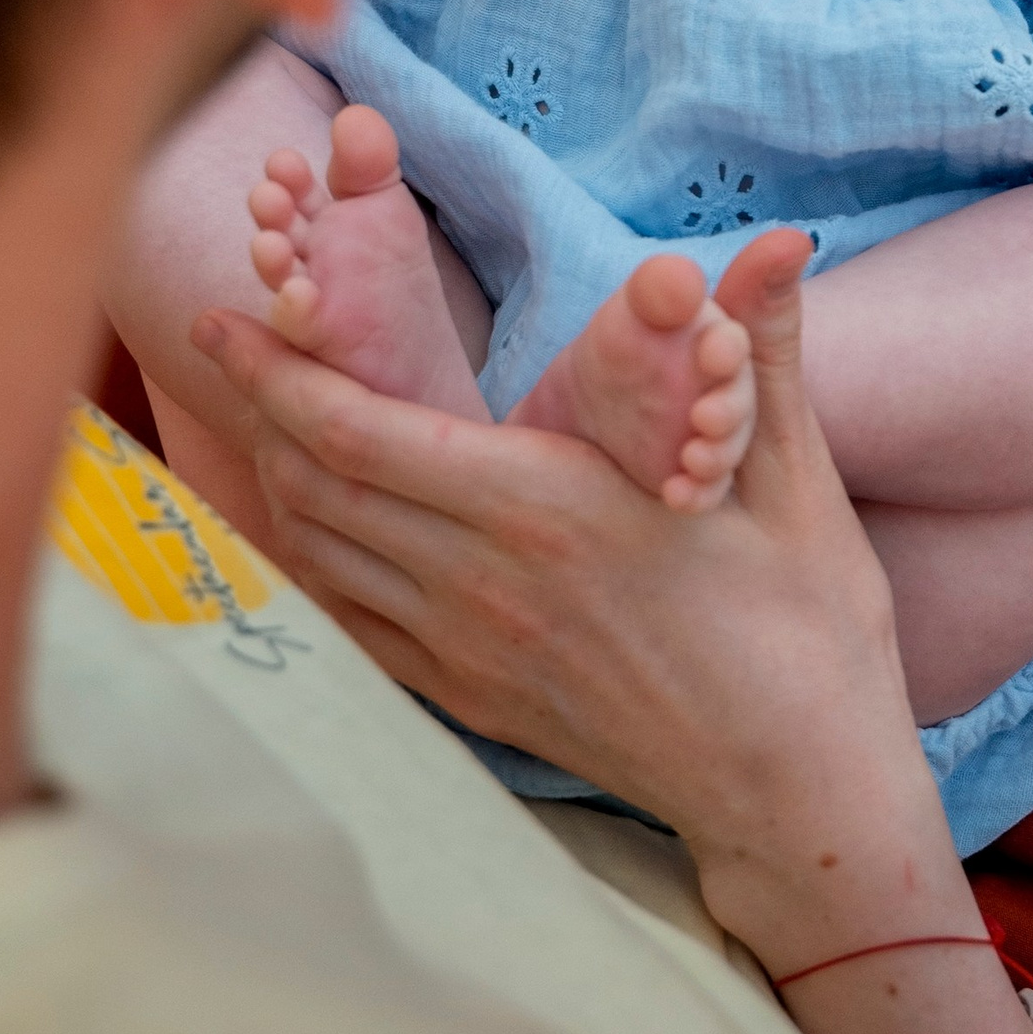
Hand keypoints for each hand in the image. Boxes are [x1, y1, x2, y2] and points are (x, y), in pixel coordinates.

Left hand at [190, 234, 953, 969]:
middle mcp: (486, 583)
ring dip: (275, 481)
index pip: (363, 434)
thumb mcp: (799, 484)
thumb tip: (780, 242)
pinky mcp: (474, 700)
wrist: (796, 791)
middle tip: (225, 345)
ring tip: (258, 419)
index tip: (228, 319)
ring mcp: (470, 652)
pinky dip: (313, 565)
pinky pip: (354, 625)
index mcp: (550, 510)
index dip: (279, 373)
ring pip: (324, 554)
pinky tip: (308, 527)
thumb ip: (765, 352)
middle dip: (255, 408)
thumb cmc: (807, 633)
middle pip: (316, 485)